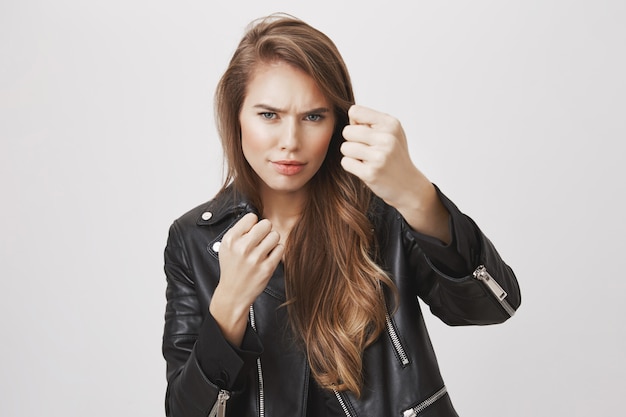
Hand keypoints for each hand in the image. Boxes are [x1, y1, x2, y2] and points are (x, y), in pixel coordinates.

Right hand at [209, 213, 283, 345]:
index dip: (254, 224)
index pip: (251, 217)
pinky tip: (269, 257)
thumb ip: (239, 231)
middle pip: (266, 224)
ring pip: (275, 235)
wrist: (233, 293)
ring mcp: (255, 258)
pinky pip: (280, 248)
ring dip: (272, 241)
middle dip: (265, 230)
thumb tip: (256, 218)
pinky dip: (276, 251)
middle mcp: (242, 247)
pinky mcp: (267, 268)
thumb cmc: (232, 268)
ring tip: (264, 249)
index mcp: (231, 239)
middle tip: (261, 240)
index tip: (252, 232)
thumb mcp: (226, 247)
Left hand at [341, 104, 421, 207]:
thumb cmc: (396, 157)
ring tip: (366, 159)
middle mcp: (386, 138)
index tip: (365, 133)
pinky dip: (352, 166)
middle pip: (347, 131)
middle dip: (352, 141)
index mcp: (391, 124)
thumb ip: (371, 122)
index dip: (355, 123)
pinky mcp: (370, 173)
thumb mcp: (391, 133)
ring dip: (351, 155)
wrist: (409, 185)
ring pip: (345, 147)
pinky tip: (365, 169)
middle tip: (366, 150)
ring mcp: (379, 156)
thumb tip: (351, 117)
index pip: (355, 111)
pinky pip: (346, 162)